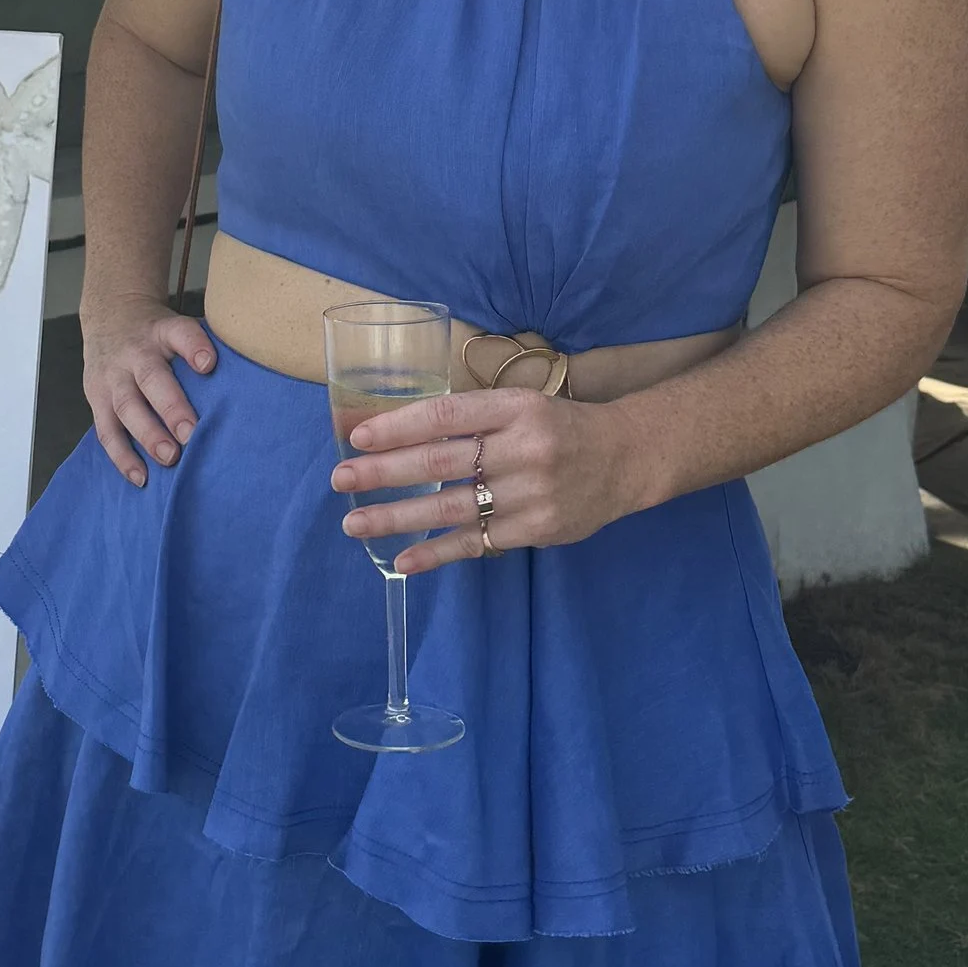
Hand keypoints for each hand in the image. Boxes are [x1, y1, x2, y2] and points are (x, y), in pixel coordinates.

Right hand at [83, 292, 217, 483]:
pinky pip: (108, 431)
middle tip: (191, 434)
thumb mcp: (180, 326)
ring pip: (127, 408)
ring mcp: (113, 377)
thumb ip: (205, 349)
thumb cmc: (158, 334)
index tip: (209, 364)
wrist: (110, 317)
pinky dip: (123, 456)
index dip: (194, 347)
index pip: (180, 334)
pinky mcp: (96, 398)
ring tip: (170, 458)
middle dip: (171, 408)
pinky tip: (141, 476)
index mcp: (163, 332)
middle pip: (152, 379)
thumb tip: (249, 384)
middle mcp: (136, 354)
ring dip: (148, 436)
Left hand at [332, 386, 645, 569]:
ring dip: (397, 517)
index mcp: (515, 408)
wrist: (626, 458)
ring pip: (452, 508)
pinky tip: (402, 560)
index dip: (399, 426)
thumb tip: (393, 432)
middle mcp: (523, 449)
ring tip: (355, 522)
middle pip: (442, 462)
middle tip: (341, 479)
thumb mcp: (519, 406)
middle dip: (384, 472)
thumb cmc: (558, 427)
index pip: (446, 417)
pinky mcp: (535, 530)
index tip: (357, 437)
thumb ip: (469, 419)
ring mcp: (530, 494)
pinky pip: (476, 543)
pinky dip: (436, 553)